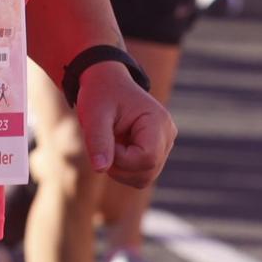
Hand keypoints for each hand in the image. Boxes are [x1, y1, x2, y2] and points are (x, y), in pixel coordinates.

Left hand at [74, 62, 175, 188]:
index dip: (121, 158)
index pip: (147, 158)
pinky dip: (124, 169)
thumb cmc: (100, 94)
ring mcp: (164, 145)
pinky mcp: (156, 152)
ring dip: (120, 169)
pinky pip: (141, 175)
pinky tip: (115, 149)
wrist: (106, 83)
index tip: (106, 140)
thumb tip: (100, 169)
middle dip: (119, 166)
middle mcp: (167, 135)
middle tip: (102, 144)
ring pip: (144, 178)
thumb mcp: (93, 114)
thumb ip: (97, 140)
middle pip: (147, 171)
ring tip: (109, 144)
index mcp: (158, 121)